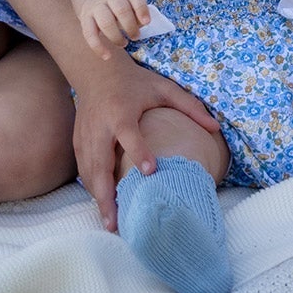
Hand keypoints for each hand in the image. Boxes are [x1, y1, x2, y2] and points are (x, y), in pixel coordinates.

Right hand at [73, 53, 220, 230]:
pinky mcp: (77, 141)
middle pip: (99, 163)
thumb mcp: (163, 87)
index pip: (129, 134)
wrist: (96, 71)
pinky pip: (83, 169)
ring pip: (88, 171)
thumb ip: (189, 106)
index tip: (149, 172)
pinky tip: (102, 205)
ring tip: (111, 222)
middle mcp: (100, 126)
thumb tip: (216, 128)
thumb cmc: (134, 81)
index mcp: (121, 111)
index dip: (139, 152)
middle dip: (107, 194)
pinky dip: (91, 188)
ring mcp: (85, 135)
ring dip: (98, 198)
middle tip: (117, 222)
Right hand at [79, 0, 150, 58]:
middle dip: (131, 26)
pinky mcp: (85, 17)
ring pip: (106, 21)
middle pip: (121, 9)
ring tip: (124, 44)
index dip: (141, 9)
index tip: (147, 22)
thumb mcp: (132, 3)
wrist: (97, 0)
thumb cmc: (121, 5)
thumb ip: (138, 12)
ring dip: (117, 37)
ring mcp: (95, 5)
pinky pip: (89, 34)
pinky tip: (107, 56)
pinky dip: (98, 47)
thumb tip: (142, 24)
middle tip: (136, 37)